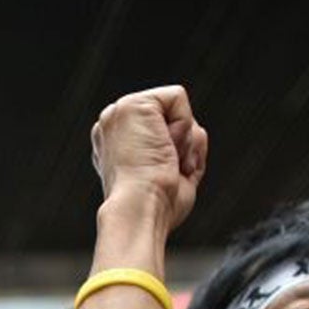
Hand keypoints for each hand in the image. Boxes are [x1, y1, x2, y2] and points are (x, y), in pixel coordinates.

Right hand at [89, 85, 207, 232]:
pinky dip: (182, 125)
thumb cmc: (156, 207)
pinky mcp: (130, 104)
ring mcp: (118, 114)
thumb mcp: (172, 176)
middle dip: (181, 146)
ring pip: (176, 110)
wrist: (140, 210)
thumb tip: (194, 131)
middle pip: (171, 120)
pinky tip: (163, 146)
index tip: (162, 179)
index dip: (175, 155)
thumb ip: (179, 150)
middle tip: (164, 171)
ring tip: (164, 163)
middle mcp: (114, 129)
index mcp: (117, 148)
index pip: (163, 134)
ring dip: (183, 142)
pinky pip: (177, 97)